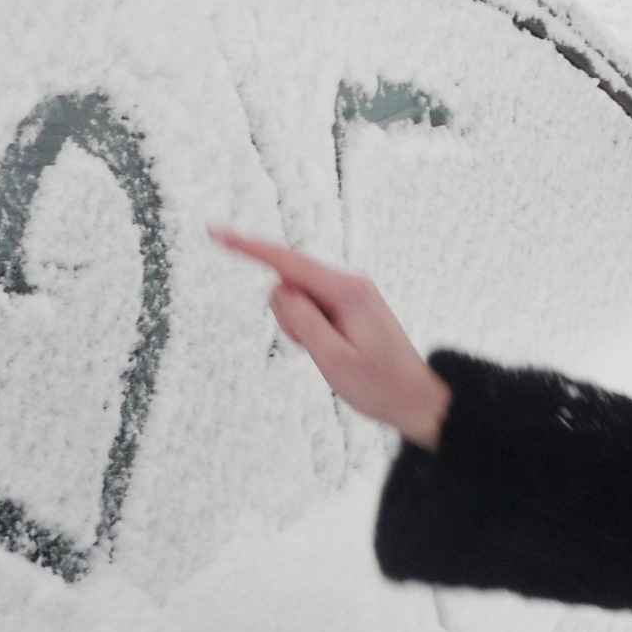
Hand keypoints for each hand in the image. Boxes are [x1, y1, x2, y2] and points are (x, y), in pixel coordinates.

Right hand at [211, 227, 452, 449]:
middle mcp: (348, 283)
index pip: (286, 262)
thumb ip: (303, 322)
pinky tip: (330, 347)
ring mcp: (348, 292)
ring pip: (295, 296)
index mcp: (347, 291)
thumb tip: (280, 290)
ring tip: (328, 352)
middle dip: (287, 316)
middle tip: (315, 348)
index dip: (247, 247)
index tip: (217, 233)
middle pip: (288, 282)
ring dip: (297, 325)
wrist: (415, 398)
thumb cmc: (379, 385)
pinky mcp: (345, 304)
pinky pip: (308, 306)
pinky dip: (307, 327)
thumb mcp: (334, 360)